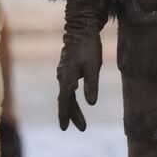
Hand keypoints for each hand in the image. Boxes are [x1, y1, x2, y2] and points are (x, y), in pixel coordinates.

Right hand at [57, 0, 104, 130]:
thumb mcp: (94, 65)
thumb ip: (91, 84)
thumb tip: (91, 103)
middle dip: (72, 115)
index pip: (65, 101)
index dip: (65, 115)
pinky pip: (67, 87)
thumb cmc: (89, 46)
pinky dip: (70, 97)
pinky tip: (74, 98)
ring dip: (72, 107)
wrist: (81, 28)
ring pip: (66, 94)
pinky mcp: (67, 68)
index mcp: (67, 77)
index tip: (64, 128)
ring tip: (79, 120)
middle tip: (81, 128)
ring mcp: (64, 72)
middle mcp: (62, 76)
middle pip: (66, 100)